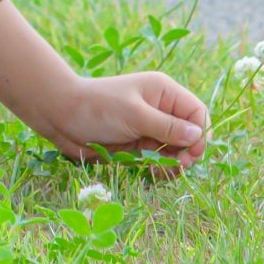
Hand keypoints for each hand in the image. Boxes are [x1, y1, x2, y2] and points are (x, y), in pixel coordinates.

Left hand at [39, 72, 207, 171]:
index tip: (192, 153)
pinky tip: (151, 171)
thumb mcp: (135, 115)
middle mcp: (160, 109)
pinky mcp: (138, 146)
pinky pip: (159, 160)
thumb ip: (167, 127)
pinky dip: (159, 168)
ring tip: (162, 169)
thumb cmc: (99, 107)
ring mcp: (149, 129)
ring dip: (174, 163)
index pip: (196, 112)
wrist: (62, 117)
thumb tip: (198, 136)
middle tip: (178, 165)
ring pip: (176, 151)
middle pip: (189, 134)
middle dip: (188, 152)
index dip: (200, 133)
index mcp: (163, 92)